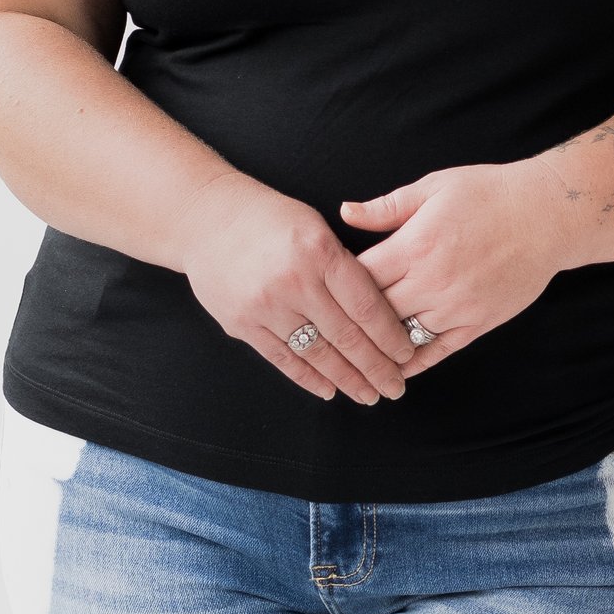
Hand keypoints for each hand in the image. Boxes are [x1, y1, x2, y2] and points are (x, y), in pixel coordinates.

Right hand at [181, 174, 419, 404]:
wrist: (206, 218)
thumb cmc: (269, 218)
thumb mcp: (314, 226)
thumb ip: (343, 265)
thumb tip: (377, 310)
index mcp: (320, 252)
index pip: (366, 305)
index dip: (390, 336)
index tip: (408, 354)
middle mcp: (294, 281)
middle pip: (346, 336)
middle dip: (376, 367)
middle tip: (396, 388)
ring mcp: (266, 306)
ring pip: (317, 353)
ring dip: (348, 380)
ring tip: (369, 395)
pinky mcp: (242, 324)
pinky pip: (283, 359)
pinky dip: (309, 378)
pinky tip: (330, 390)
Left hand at [338, 164, 558, 362]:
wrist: (549, 214)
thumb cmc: (490, 193)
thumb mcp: (434, 187)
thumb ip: (387, 207)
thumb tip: (345, 213)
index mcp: (415, 246)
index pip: (359, 277)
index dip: (338, 282)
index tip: (327, 285)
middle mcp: (432, 282)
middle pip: (375, 313)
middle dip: (352, 318)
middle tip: (332, 323)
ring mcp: (457, 308)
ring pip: (402, 337)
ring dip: (379, 344)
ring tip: (356, 351)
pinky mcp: (478, 324)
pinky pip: (438, 351)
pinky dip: (413, 362)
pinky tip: (395, 367)